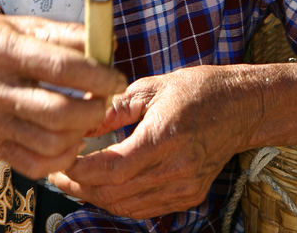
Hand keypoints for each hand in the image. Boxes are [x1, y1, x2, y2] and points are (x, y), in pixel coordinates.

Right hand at [0, 12, 126, 178]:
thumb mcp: (21, 24)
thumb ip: (65, 34)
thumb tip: (108, 44)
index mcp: (2, 50)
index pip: (59, 67)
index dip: (97, 75)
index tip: (117, 77)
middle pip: (57, 112)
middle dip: (94, 109)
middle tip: (106, 99)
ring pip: (49, 142)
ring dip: (81, 133)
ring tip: (88, 116)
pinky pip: (33, 164)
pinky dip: (61, 156)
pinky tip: (68, 137)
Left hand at [49, 65, 260, 218]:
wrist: (240, 107)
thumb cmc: (196, 90)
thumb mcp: (150, 87)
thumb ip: (113, 109)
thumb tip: (81, 124)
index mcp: (165, 136)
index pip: (113, 168)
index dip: (81, 171)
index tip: (60, 160)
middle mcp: (177, 169)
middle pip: (116, 193)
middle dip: (80, 187)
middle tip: (56, 173)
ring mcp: (185, 187)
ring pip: (128, 206)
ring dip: (96, 198)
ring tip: (73, 182)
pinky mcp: (189, 196)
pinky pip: (145, 209)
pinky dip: (119, 202)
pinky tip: (103, 188)